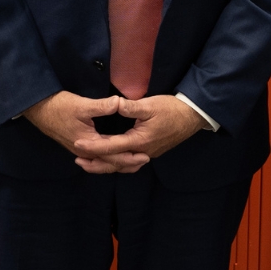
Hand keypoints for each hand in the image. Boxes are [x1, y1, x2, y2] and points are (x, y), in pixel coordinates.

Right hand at [23, 92, 136, 172]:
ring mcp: (80, 150)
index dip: (130, 156)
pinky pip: (97, 158)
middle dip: (127, 162)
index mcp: (88, 143)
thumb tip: (119, 102)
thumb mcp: (81, 105)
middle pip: (109, 162)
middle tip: (145, 159)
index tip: (145, 155)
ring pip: (103, 162)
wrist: (39, 110)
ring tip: (134, 161)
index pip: (113, 155)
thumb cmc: (59, 107)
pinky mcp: (78, 145)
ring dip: (118, 162)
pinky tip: (114, 155)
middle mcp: (85, 151)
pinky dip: (108, 159)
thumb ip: (102, 106)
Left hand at [73, 95, 207, 170]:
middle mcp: (142, 151)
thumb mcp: (150, 105)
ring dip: (105, 166)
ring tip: (90, 163)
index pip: (111, 147)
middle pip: (115, 163)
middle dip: (95, 163)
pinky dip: (118, 164)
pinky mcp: (151, 152)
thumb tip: (113, 103)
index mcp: (139, 140)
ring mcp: (148, 154)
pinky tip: (111, 160)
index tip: (78, 144)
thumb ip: (130, 106)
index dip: (93, 146)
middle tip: (78, 160)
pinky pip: (130, 163)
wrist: (193, 116)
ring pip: (123, 166)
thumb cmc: (172, 109)